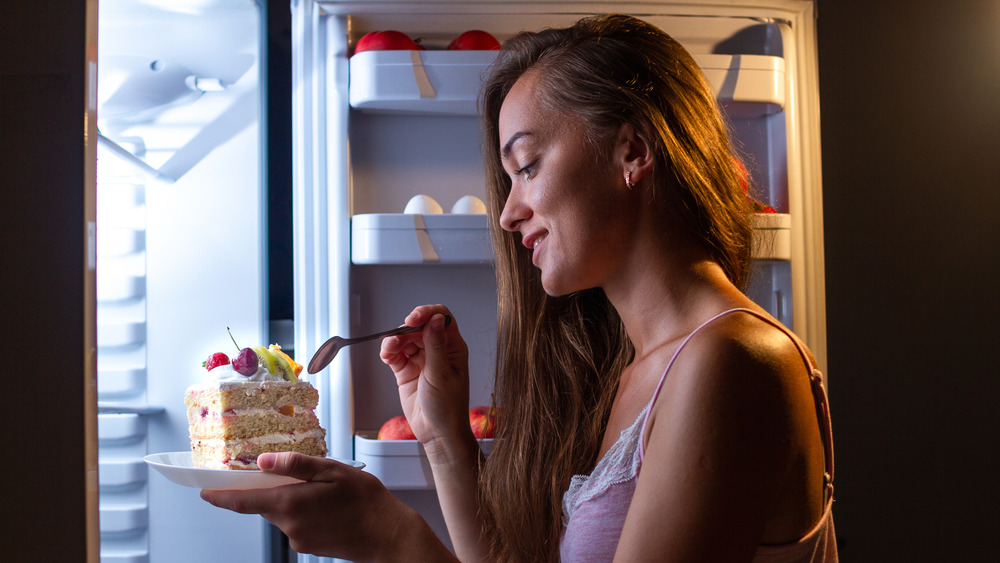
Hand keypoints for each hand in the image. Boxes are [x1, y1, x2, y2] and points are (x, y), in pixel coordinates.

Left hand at [200, 452, 408, 559]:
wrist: (387, 534)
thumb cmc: (365, 501)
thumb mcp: (332, 470)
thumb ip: (295, 464)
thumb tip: (264, 461)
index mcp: (290, 503)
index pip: (242, 501)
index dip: (220, 496)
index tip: (204, 491)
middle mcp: (288, 525)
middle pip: (263, 504)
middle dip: (268, 487)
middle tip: (288, 472)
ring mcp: (298, 538)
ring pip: (281, 512)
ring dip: (290, 497)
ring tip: (322, 488)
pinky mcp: (308, 545)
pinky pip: (295, 523)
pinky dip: (302, 510)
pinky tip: (326, 503)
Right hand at [379, 305, 472, 456]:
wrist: (437, 433)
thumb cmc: (448, 407)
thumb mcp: (441, 374)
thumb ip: (436, 345)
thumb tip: (436, 318)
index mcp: (453, 347)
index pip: (442, 318)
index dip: (426, 313)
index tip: (413, 319)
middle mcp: (437, 350)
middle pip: (419, 327)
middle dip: (406, 329)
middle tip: (397, 338)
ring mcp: (421, 359)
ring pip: (405, 339)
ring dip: (395, 340)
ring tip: (390, 350)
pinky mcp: (407, 370)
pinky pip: (395, 354)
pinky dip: (389, 351)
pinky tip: (387, 355)